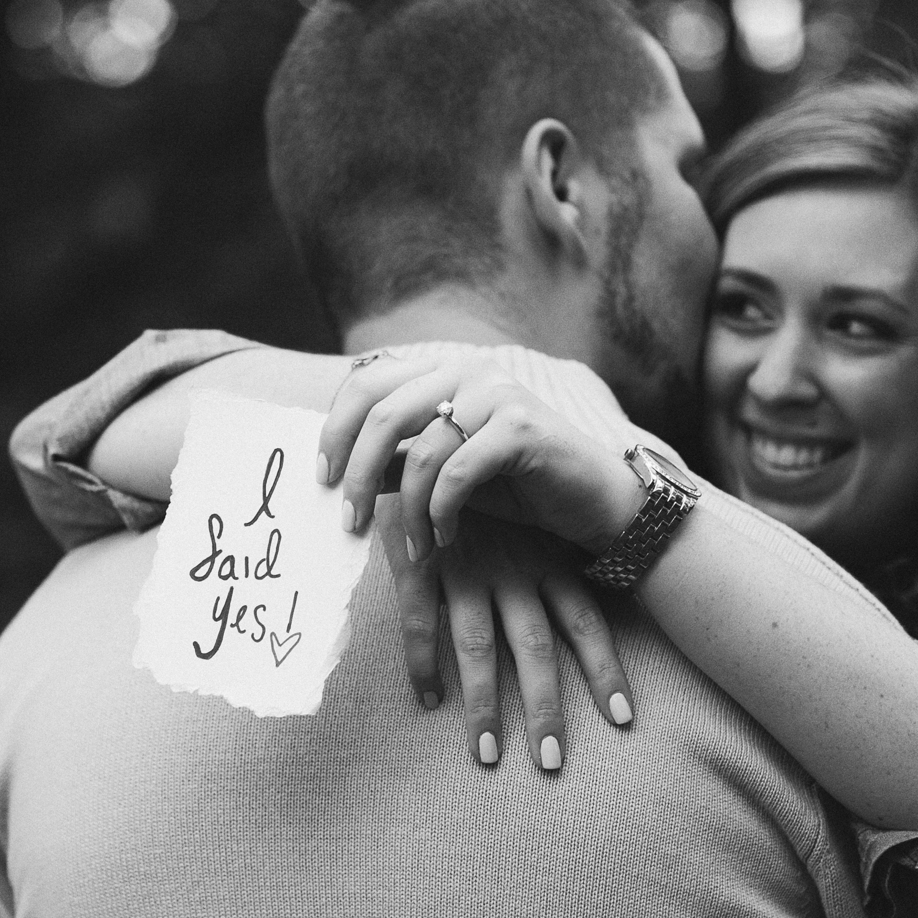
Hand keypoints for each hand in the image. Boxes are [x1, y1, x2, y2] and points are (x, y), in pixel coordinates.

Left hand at [322, 358, 642, 556]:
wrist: (594, 500)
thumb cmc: (517, 485)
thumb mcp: (447, 469)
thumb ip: (400, 459)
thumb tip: (339, 472)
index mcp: (443, 369)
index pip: (367, 381)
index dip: (335, 429)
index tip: (323, 478)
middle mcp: (466, 369)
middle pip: (383, 411)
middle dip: (357, 472)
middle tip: (349, 519)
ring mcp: (496, 392)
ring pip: (420, 450)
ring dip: (408, 511)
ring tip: (416, 548)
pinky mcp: (522, 426)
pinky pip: (458, 471)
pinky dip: (441, 512)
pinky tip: (445, 539)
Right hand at [379, 509, 635, 770]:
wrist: (438, 430)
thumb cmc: (496, 484)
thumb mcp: (536, 514)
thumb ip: (556, 551)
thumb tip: (607, 589)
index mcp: (546, 556)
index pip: (587, 619)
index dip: (605, 668)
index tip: (623, 717)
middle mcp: (513, 567)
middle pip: (537, 648)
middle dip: (546, 708)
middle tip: (552, 763)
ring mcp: (467, 567)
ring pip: (481, 647)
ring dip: (485, 704)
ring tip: (488, 755)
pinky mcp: (424, 563)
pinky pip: (423, 623)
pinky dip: (423, 664)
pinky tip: (428, 700)